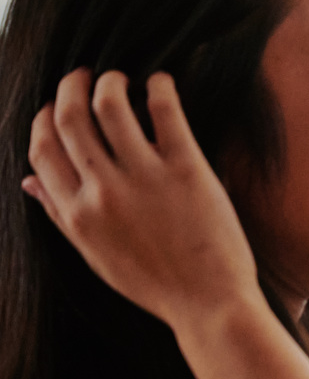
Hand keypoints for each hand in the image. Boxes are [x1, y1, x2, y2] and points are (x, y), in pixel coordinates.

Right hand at [22, 70, 260, 328]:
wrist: (209, 304)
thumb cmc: (154, 283)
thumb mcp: (95, 255)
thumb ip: (61, 215)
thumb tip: (29, 181)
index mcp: (77, 214)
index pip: (43, 149)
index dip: (43, 119)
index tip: (54, 106)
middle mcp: (103, 192)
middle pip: (69, 119)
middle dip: (70, 87)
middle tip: (82, 74)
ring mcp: (145, 179)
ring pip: (110, 107)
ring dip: (109, 81)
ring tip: (118, 76)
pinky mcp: (187, 170)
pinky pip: (165, 113)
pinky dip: (159, 87)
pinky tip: (160, 81)